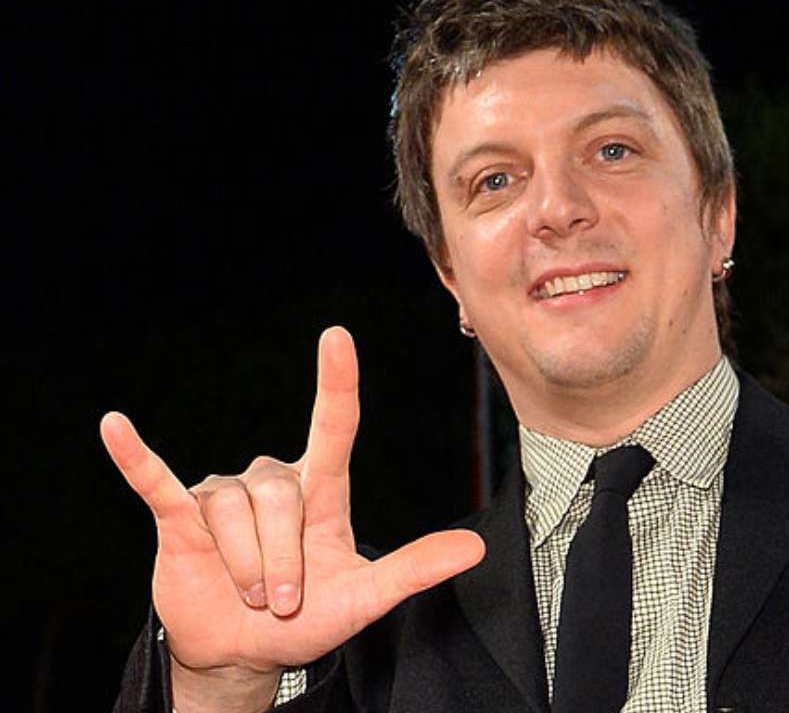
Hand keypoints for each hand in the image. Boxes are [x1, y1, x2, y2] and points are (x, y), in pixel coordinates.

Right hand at [101, 326, 484, 709]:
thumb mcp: (365, 597)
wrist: (246, 650)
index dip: (335, 383)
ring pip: (234, 514)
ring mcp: (225, 497)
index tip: (336, 338)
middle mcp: (274, 482)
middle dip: (282, 562)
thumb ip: (414, 570)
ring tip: (249, 594)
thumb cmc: (310, 618)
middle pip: (279, 499)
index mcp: (321, 492)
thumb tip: (475, 549)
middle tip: (283, 601)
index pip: (333, 426)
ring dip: (245, 566)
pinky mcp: (180, 518)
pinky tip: (114, 427)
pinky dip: (135, 458)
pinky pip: (157, 482)